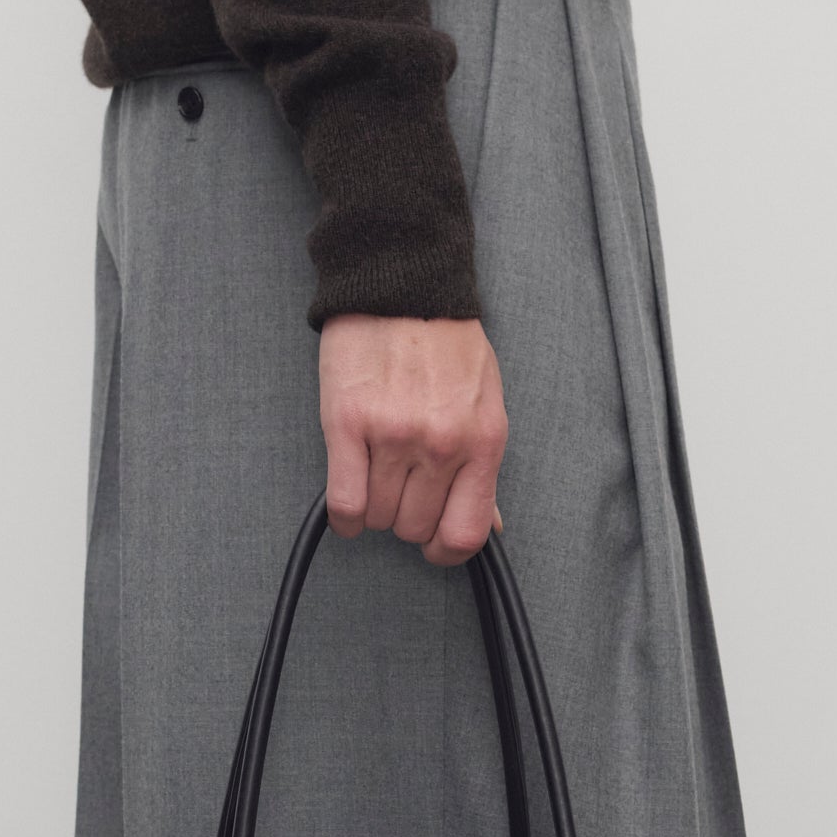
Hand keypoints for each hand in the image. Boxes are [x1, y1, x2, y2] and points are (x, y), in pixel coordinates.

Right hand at [318, 314, 508, 566]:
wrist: (403, 286)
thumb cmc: (446, 342)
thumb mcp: (484, 404)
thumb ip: (483, 468)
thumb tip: (492, 526)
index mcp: (482, 442)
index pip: (465, 533)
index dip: (444, 550)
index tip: (431, 542)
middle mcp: (441, 444)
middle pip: (414, 527)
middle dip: (404, 518)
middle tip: (400, 489)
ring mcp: (395, 435)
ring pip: (378, 517)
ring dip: (373, 509)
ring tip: (375, 477)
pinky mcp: (349, 424)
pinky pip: (345, 501)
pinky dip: (344, 515)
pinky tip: (348, 502)